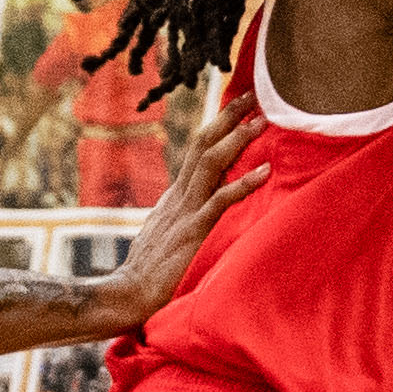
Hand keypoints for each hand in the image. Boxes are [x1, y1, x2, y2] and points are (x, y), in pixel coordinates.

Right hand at [93, 97, 269, 329]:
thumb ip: (183, 220)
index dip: (217, 126)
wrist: (127, 295)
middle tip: (251, 96)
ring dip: (237, 140)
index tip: (237, 107)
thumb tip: (200, 212)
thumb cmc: (150, 274)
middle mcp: (179, 196)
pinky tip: (265, 172)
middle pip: (202, 145)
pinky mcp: (192, 231)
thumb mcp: (168, 236)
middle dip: (227, 118)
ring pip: (210, 163)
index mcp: (175, 196)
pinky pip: (220, 200)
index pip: (196, 150)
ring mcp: (185, 211)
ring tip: (261, 123)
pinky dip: (244, 184)